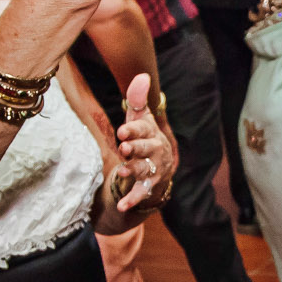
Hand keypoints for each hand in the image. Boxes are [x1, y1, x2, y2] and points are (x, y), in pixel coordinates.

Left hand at [107, 74, 175, 212]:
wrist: (160, 166)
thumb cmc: (144, 137)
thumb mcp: (140, 118)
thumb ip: (137, 99)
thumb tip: (142, 74)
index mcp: (151, 133)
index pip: (143, 129)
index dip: (134, 130)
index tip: (122, 131)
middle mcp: (155, 151)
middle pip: (146, 149)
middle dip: (136, 149)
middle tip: (124, 148)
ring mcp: (154, 169)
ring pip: (145, 170)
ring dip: (133, 170)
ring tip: (121, 171)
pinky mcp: (149, 186)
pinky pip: (142, 193)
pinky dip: (133, 200)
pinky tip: (122, 207)